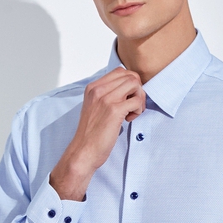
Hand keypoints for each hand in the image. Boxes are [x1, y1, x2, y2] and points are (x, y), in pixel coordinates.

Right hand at [50, 68, 144, 200]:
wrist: (84, 151)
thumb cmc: (91, 133)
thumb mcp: (94, 108)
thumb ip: (107, 95)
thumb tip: (128, 89)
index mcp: (93, 87)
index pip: (120, 71)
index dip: (130, 84)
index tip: (127, 99)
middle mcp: (98, 90)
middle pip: (130, 76)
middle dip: (137, 91)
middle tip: (132, 106)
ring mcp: (106, 99)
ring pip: (135, 85)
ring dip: (139, 99)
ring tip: (131, 112)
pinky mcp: (114, 110)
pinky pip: (136, 101)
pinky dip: (138, 110)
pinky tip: (128, 120)